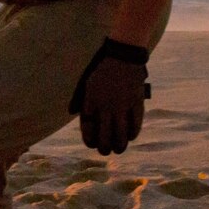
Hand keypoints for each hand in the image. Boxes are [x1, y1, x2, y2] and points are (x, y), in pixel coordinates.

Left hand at [69, 38, 150, 155]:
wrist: (123, 57)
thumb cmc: (102, 70)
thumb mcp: (86, 82)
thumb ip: (80, 99)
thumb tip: (72, 113)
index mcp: (91, 100)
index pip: (88, 128)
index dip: (89, 139)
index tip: (91, 144)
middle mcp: (106, 106)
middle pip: (105, 138)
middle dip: (104, 148)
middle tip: (105, 151)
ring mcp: (122, 107)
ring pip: (121, 137)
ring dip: (119, 146)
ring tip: (118, 148)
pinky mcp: (136, 106)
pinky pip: (134, 127)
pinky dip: (132, 135)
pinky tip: (129, 136)